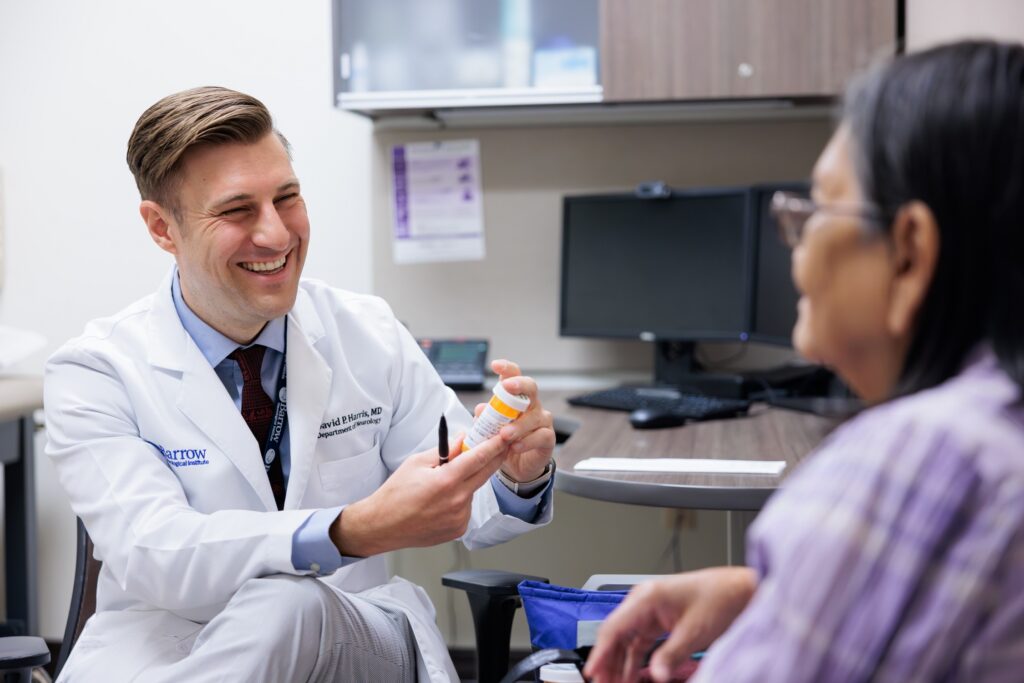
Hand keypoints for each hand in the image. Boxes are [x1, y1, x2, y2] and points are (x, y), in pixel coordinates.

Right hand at [331, 433, 509, 556]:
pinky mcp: (458, 530)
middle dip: (494, 458)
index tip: (505, 436)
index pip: (478, 458)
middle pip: (485, 474)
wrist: (383, 526)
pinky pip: (467, 507)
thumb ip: (443, 451)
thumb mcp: (416, 463)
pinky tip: (442, 501)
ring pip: (473, 491)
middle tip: (500, 446)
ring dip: (469, 482)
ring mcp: (459, 518)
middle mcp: (457, 501)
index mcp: (446, 482)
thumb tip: (462, 439)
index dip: (494, 445)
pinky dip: (461, 500)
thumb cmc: (395, 495)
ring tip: (444, 483)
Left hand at [475, 359, 554, 482]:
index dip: (507, 368)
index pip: (514, 377)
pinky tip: (515, 447)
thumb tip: (480, 409)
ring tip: (504, 434)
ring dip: (518, 425)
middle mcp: (532, 405)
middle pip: (531, 387)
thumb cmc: (504, 441)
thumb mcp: (490, 429)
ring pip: (534, 416)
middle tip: (507, 386)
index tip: (495, 365)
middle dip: (519, 385)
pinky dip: (527, 441)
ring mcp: (542, 420)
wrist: (516, 465)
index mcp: (516, 398)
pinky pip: (541, 436)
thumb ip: (485, 419)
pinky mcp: (548, 438)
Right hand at [584, 567, 756, 682]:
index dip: (600, 653)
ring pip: (626, 641)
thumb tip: (655, 676)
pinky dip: (635, 660)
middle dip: (608, 662)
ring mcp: (650, 611)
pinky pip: (640, 643)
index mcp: (646, 597)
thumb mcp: (694, 632)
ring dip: (620, 664)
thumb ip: (671, 656)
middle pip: (616, 636)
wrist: (739, 590)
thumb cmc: (719, 598)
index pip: (613, 628)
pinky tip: (631, 676)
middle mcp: (644, 602)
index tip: (592, 672)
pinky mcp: (660, 620)